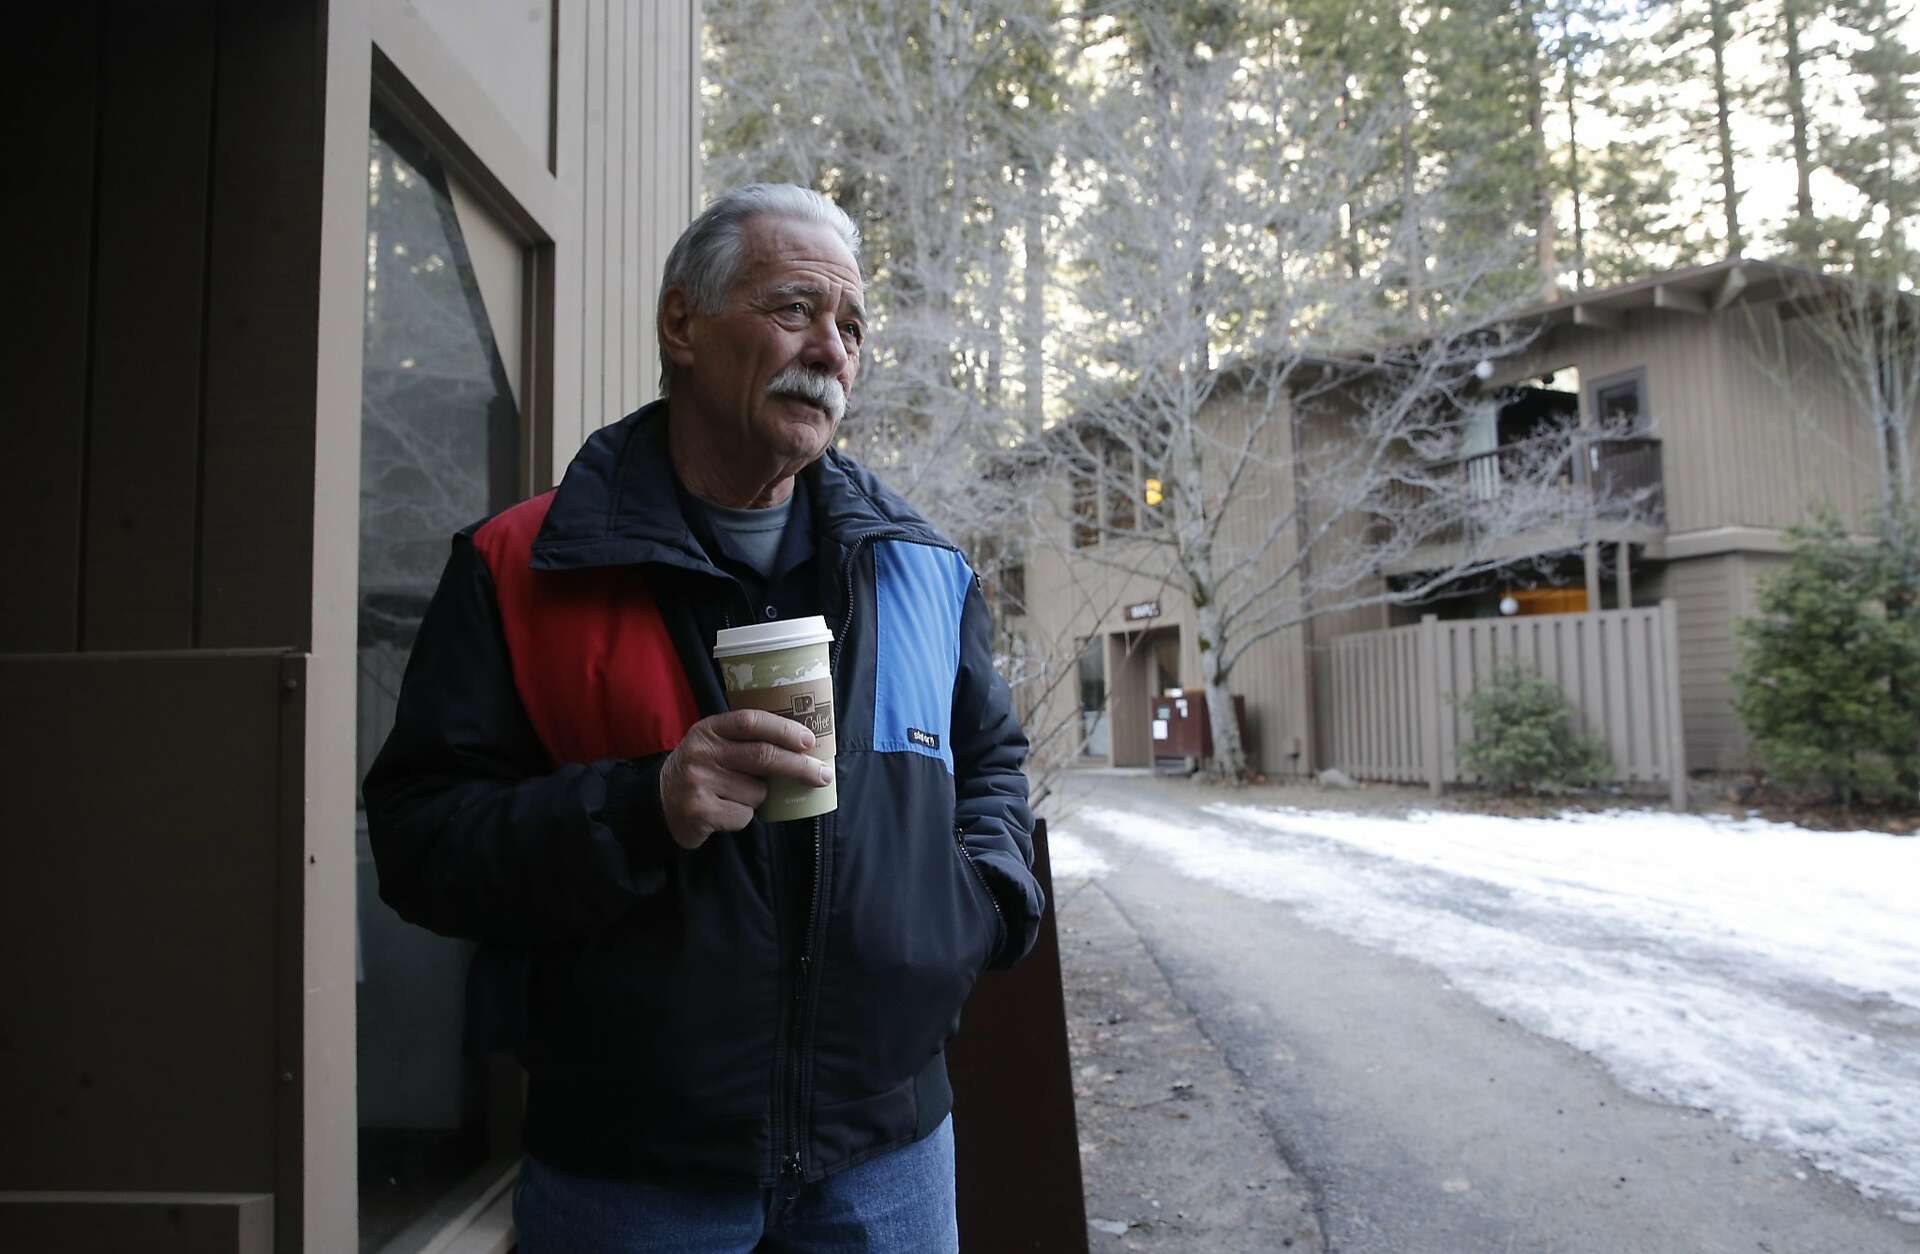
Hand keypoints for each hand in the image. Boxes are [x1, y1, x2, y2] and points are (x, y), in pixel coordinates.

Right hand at [658, 710, 831, 849]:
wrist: (659, 803)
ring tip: (734, 796)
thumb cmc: (701, 771)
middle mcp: (702, 752)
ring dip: (759, 798)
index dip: (784, 730)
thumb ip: (745, 741)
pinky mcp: (699, 811)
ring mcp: (699, 781)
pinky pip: (744, 816)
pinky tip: (724, 812)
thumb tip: (803, 749)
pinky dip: (743, 817)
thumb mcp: (714, 745)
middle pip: (763, 756)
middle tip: (823, 775)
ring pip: (757, 792)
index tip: (810, 741)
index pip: (751, 721)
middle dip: (799, 766)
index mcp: (709, 729)